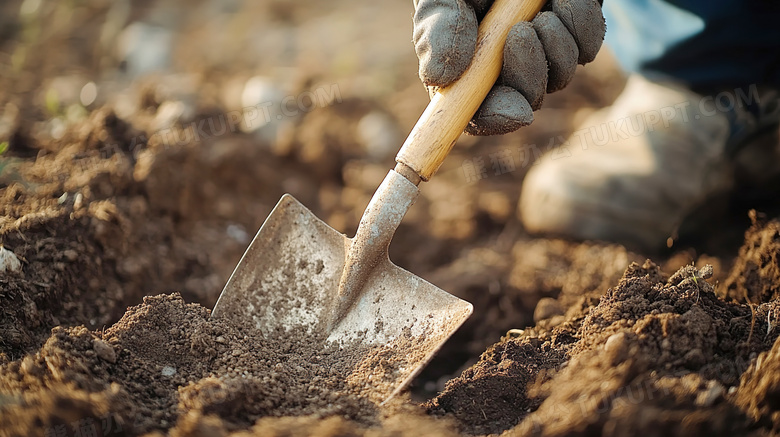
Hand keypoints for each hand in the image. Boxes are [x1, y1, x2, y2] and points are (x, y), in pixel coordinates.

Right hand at [412, 0, 605, 134]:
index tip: (513, 111)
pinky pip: (586, 48)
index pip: (479, 112)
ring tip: (542, 14)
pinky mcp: (573, 32)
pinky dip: (578, 26)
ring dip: (555, 49)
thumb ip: (436, 30)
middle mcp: (504, 66)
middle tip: (520, 35)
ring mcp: (541, 52)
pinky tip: (562, 2)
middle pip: (524, 101)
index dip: (495, 118)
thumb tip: (438, 78)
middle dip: (529, 77)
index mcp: (465, 66)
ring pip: (559, 77)